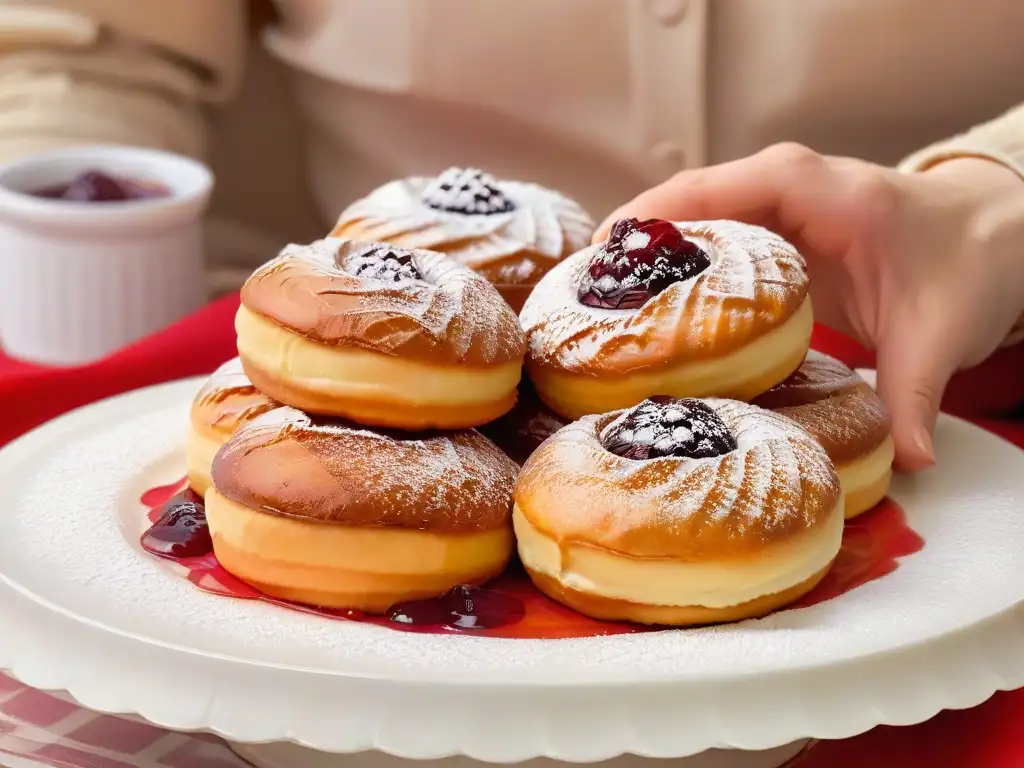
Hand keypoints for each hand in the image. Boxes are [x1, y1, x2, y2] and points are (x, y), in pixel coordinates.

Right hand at [598, 144, 1023, 470]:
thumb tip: (906, 461)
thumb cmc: (967, 265)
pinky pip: (700, 246)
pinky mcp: (763, 240)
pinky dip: (664, 276)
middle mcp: (783, 189)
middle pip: (681, 203)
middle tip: (572, 304)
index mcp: (822, 191)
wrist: (989, 239)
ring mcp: (768, 212)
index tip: (601, 259)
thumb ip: (916, 394)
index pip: (719, 188)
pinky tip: (633, 321)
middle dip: (625, 250)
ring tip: (584, 315)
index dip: (654, 217)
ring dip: (635, 265)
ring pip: (682, 223)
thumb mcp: (943, 331)